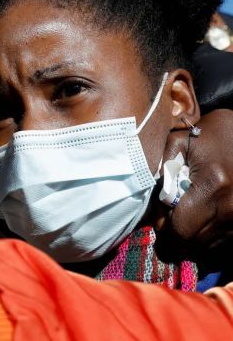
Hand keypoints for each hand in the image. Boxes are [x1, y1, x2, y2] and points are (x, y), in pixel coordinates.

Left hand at [157, 109, 232, 265]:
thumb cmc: (209, 135)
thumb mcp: (178, 142)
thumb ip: (162, 171)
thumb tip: (156, 204)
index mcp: (213, 186)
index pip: (181, 229)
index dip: (165, 227)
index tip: (161, 215)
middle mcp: (231, 206)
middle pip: (193, 242)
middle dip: (176, 233)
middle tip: (171, 215)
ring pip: (209, 245)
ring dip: (193, 235)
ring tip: (189, 212)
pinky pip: (223, 240)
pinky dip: (209, 232)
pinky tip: (204, 214)